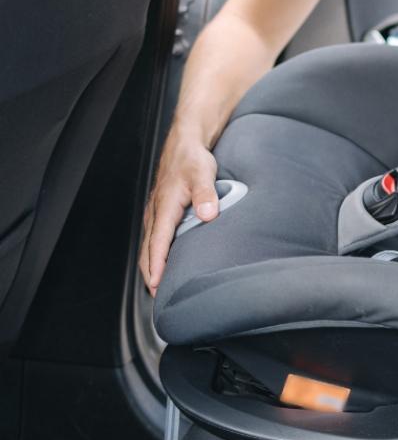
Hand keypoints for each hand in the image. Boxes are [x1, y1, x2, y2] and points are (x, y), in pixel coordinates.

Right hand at [140, 132, 218, 296]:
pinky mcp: (161, 211)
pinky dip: (155, 253)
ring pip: (149, 245)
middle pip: (148, 249)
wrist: (185, 144)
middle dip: (150, 272)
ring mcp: (157, 212)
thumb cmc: (192, 158)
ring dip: (151, 265)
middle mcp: (157, 211)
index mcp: (165, 206)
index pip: (158, 242)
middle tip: (156, 296)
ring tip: (158, 285)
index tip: (155, 284)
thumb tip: (207, 214)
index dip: (156, 265)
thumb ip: (206, 194)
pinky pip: (154, 237)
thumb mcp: (203, 172)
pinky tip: (164, 261)